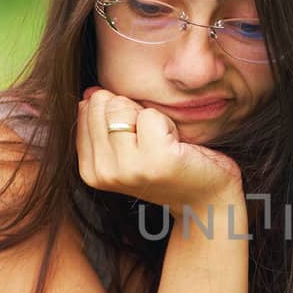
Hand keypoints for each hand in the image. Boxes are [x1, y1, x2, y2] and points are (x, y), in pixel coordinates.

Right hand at [77, 87, 242, 212]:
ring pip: (123, 106)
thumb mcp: (127, 147)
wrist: (205, 200)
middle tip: (152, 140)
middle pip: (103, 103)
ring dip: (150, 118)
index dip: (118, 113)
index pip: (87, 107)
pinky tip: (176, 147)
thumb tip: (90, 92)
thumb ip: (103, 122)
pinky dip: (169, 124)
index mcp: (90, 169)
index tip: (136, 138)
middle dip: (131, 112)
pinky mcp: (156, 161)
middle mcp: (103, 172)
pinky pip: (151, 115)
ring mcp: (127, 168)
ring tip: (163, 144)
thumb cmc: (169, 167)